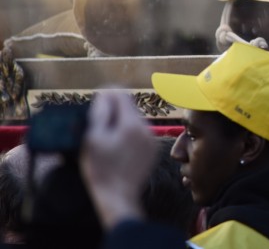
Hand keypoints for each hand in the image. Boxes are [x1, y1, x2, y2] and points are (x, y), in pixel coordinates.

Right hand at [80, 90, 157, 229]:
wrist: (118, 197)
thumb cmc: (101, 168)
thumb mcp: (93, 139)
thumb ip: (101, 113)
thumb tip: (105, 94)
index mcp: (131, 124)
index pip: (122, 95)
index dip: (107, 94)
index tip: (95, 99)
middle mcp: (146, 128)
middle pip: (129, 108)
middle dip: (114, 109)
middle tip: (97, 120)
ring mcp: (151, 140)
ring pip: (134, 121)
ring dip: (121, 122)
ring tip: (106, 136)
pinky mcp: (152, 151)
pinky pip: (140, 134)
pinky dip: (128, 134)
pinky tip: (117, 147)